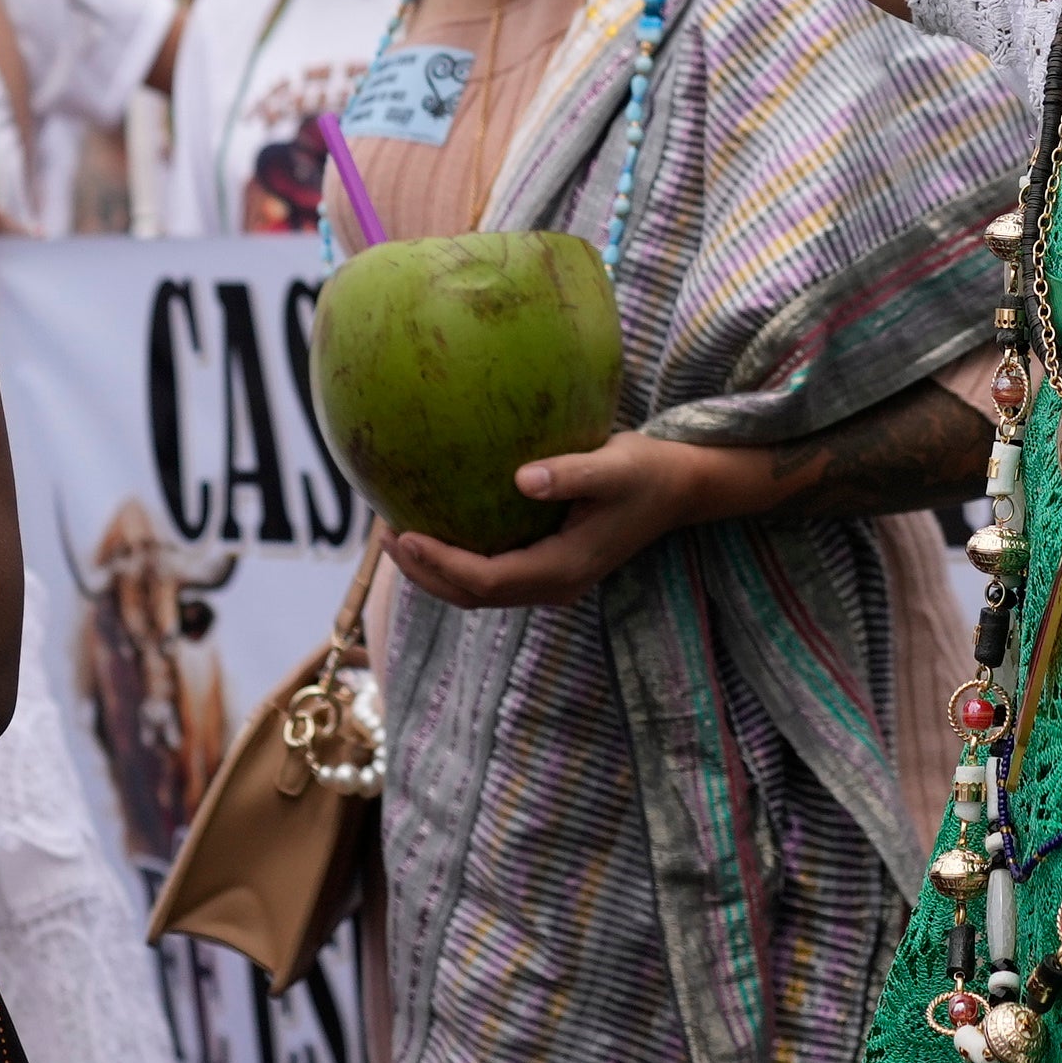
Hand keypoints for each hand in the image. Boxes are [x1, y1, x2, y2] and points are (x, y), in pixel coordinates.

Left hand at [381, 430, 766, 608]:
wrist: (678, 488)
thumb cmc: (646, 472)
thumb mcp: (615, 466)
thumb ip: (572, 473)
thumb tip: (524, 478)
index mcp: (562, 570)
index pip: (485, 580)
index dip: (439, 563)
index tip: (402, 534)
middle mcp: (551, 585)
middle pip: (470, 596)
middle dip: (423, 572)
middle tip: (383, 535)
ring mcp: (548, 580)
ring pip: (476, 590)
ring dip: (433, 569)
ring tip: (394, 534)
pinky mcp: (546, 564)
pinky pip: (489, 573)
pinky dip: (455, 558)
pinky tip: (434, 525)